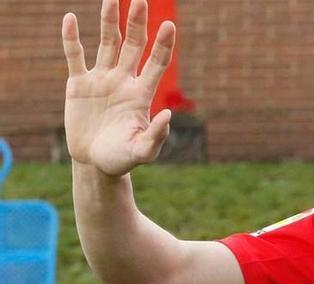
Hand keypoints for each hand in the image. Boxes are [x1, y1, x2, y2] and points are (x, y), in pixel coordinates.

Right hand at [62, 0, 174, 175]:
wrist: (94, 163)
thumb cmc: (122, 158)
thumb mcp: (142, 151)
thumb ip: (156, 136)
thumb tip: (168, 115)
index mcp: (141, 94)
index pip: (157, 64)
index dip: (163, 45)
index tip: (170, 26)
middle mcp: (124, 81)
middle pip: (133, 45)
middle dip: (137, 23)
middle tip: (141, 0)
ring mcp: (101, 79)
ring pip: (107, 43)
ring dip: (109, 22)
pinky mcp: (78, 84)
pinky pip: (75, 57)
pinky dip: (71, 39)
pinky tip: (70, 19)